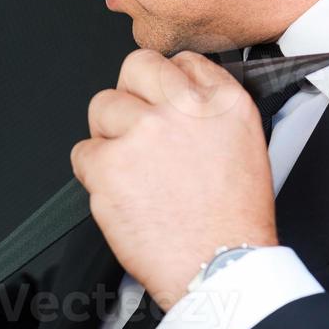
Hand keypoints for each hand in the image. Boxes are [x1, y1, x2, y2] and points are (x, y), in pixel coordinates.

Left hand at [70, 48, 277, 309]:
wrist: (218, 268)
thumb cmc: (233, 220)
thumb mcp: (246, 145)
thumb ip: (210, 108)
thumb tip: (178, 91)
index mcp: (222, 102)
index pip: (179, 61)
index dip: (165, 84)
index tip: (162, 103)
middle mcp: (182, 108)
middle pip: (134, 68)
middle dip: (132, 96)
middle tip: (139, 130)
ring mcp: (142, 133)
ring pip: (102, 107)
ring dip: (111, 135)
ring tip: (135, 171)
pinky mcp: (108, 164)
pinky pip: (83, 152)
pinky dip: (96, 173)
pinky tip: (123, 193)